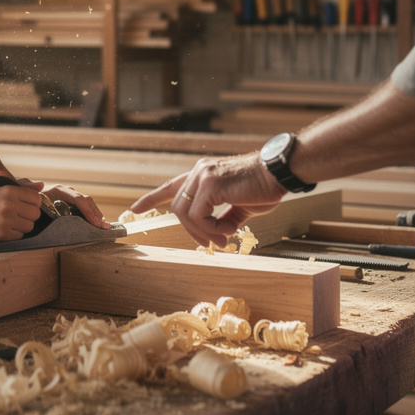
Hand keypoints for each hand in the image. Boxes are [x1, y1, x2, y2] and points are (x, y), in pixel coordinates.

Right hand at [0, 185, 42, 240]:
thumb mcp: (0, 188)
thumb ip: (22, 187)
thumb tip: (41, 186)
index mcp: (10, 190)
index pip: (37, 198)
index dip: (33, 203)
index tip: (26, 205)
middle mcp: (10, 204)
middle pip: (36, 213)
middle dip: (29, 215)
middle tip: (18, 215)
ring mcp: (7, 220)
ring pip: (30, 226)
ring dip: (22, 226)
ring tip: (11, 222)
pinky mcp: (3, 234)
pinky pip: (20, 235)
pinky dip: (14, 234)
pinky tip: (4, 228)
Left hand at [16, 178, 110, 228]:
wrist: (22, 198)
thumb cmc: (22, 194)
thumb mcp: (22, 189)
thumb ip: (28, 186)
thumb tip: (41, 184)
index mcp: (58, 190)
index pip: (78, 199)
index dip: (88, 210)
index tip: (95, 221)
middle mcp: (67, 194)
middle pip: (86, 202)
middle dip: (96, 214)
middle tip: (103, 227)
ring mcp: (69, 200)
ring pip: (87, 206)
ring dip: (96, 216)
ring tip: (104, 227)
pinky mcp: (69, 207)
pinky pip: (83, 211)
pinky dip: (91, 217)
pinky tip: (97, 225)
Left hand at [128, 154, 287, 248]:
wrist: (279, 173)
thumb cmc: (265, 187)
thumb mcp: (241, 206)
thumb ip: (225, 217)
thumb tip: (220, 234)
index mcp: (204, 174)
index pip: (171, 185)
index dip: (152, 198)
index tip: (135, 209)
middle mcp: (199, 172)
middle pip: (178, 209)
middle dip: (192, 231)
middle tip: (215, 242)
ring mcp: (202, 177)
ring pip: (184, 214)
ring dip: (202, 232)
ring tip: (223, 238)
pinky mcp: (210, 185)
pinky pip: (198, 216)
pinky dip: (210, 229)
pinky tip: (227, 231)